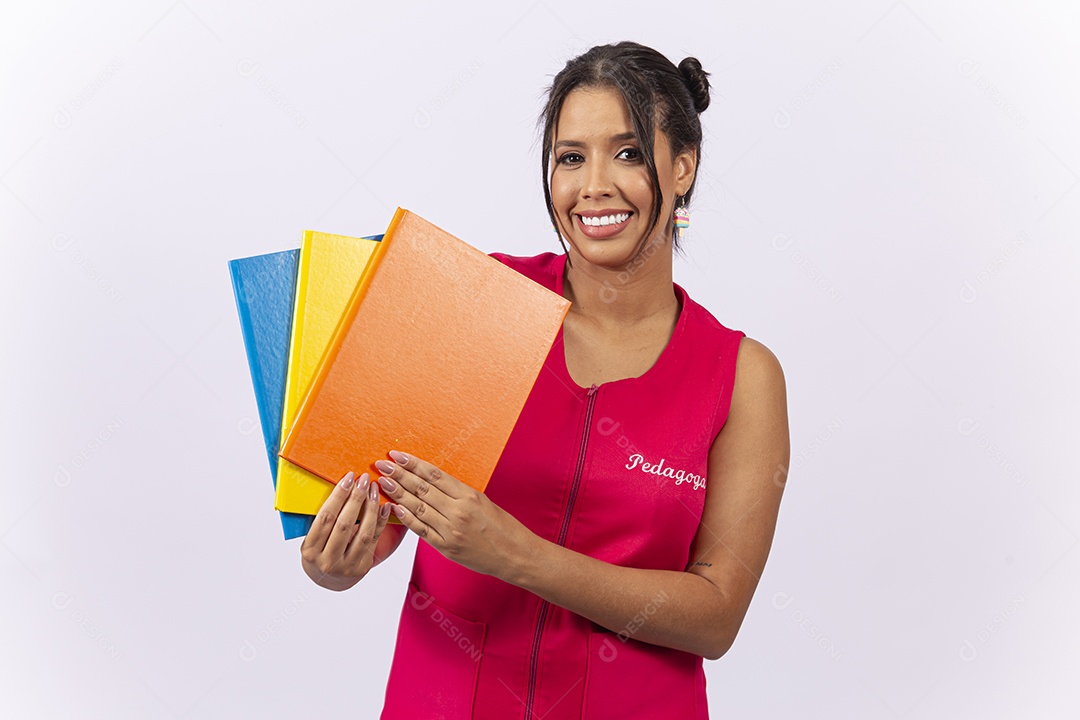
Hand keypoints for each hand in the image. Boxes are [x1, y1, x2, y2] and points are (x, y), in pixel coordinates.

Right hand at [300, 471, 394, 590]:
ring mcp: (347, 566)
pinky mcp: (363, 567)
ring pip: (363, 533)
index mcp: (310, 550)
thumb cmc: (319, 552)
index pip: (325, 518)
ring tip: (374, 489)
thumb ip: (322, 519)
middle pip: (344, 524)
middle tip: (363, 479)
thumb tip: (340, 487)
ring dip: (371, 508)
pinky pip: (374, 540)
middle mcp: (328, 561)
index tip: (348, 478)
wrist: (328, 580)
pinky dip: (380, 521)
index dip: (338, 496)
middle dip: (356, 498)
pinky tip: (384, 506)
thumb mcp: (312, 539)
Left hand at [374, 451, 534, 580]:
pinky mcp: (447, 547)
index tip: (397, 455)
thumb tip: (430, 483)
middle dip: (399, 474)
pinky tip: (394, 508)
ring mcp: (451, 530)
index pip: (434, 475)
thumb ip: (457, 494)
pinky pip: (422, 530)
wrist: (515, 555)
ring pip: (418, 507)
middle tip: (382, 464)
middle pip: (422, 488)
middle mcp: (459, 511)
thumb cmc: (502, 527)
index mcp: (469, 495)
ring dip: (398, 493)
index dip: (413, 464)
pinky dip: (407, 518)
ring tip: (383, 482)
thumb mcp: (482, 502)